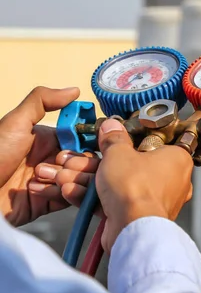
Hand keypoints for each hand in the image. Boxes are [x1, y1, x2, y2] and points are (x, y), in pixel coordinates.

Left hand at [0, 86, 80, 225]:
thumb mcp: (15, 123)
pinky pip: (69, 198)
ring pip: (81, 180)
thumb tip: (74, 90)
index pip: (83, 137)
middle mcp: (53, 159)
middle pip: (86, 160)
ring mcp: (53, 181)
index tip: (93, 140)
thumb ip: (42, 101)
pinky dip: (58, 194)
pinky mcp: (49, 202)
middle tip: (59, 161)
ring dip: (68, 178)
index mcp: (49, 139)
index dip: (91, 138)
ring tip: (46, 178)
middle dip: (79, 161)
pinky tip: (38, 191)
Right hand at [38, 119, 193, 251]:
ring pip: (120, 184)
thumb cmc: (136, 187)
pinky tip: (71, 191)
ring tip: (67, 174)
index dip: (132, 139)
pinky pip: (116, 202)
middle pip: (131, 165)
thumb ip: (114, 138)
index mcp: (177, 159)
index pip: (156, 142)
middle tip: (80, 158)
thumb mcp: (119, 153)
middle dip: (99, 163)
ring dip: (90, 180)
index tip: (115, 137)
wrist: (132, 228)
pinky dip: (94, 198)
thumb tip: (112, 127)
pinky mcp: (140, 217)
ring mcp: (155, 200)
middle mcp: (172, 180)